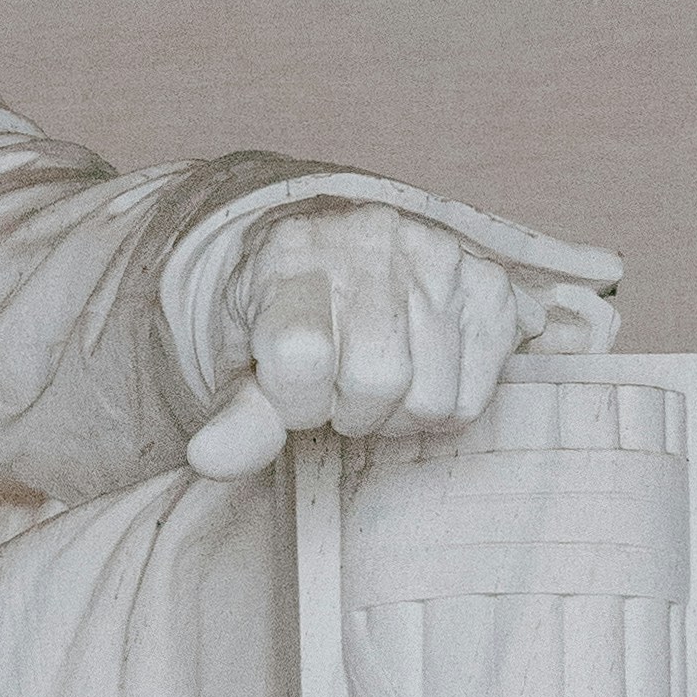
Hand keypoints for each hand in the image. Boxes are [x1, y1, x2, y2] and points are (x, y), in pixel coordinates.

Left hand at [183, 194, 616, 479]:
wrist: (326, 255)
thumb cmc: (278, 319)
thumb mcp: (242, 364)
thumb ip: (236, 414)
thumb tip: (207, 459)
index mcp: (291, 251)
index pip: (302, 355)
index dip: (294, 398)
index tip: (288, 387)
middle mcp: (372, 237)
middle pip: (378, 383)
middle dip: (349, 408)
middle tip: (336, 383)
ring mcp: (439, 254)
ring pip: (431, 400)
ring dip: (398, 412)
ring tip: (376, 374)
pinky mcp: (489, 282)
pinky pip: (472, 397)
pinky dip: (441, 403)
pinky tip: (417, 367)